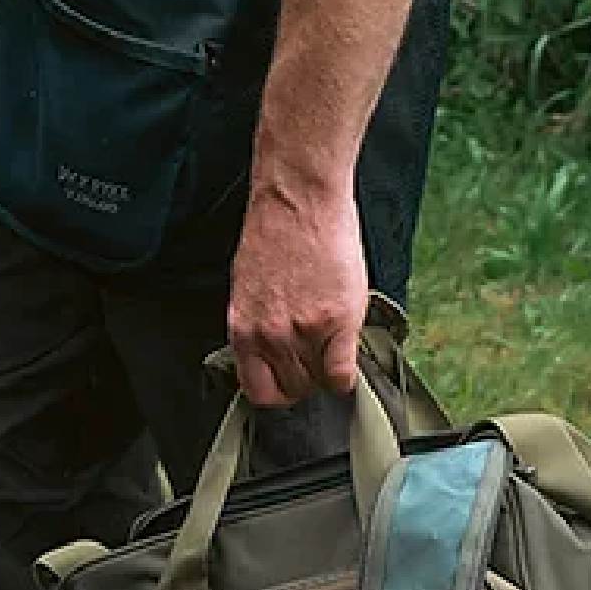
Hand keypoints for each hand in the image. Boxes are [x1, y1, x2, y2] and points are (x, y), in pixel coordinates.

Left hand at [227, 177, 366, 406]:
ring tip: (331, 344)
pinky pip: (343, 374)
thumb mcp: (249, 288)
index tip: (289, 383)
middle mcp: (270, 336)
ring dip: (327, 371)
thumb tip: (272, 355)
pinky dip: (347, 374)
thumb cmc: (275, 233)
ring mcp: (304, 331)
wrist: (299, 198)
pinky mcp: (336, 322)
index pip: (258, 391)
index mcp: (243, 329)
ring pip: (318, 383)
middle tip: (316, 358)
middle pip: (293, 389)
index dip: (278, 392)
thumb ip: (258, 326)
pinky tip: (346, 353)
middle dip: (306, 379)